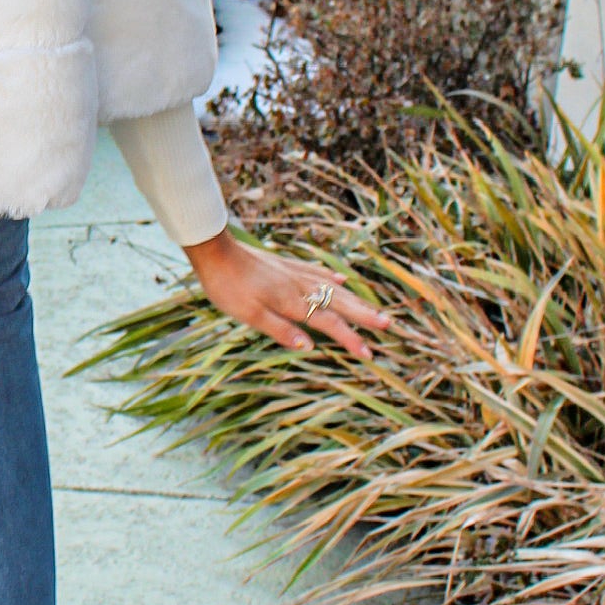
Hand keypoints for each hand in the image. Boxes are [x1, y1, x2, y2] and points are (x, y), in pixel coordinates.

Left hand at [182, 227, 390, 360]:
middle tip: (388, 325)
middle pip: (339, 302)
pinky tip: (342, 279)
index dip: (350, 339)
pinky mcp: (286, 264)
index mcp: (292, 302)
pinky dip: (333, 278)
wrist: (215, 251)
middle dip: (364, 315)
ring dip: (355, 298)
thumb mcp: (249, 315)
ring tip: (374, 308)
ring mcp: (295, 272)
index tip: (369, 354)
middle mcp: (300, 286)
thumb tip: (309, 348)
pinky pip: (318, 272)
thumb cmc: (228, 286)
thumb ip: (280, 330)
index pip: (329, 323)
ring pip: (333, 286)